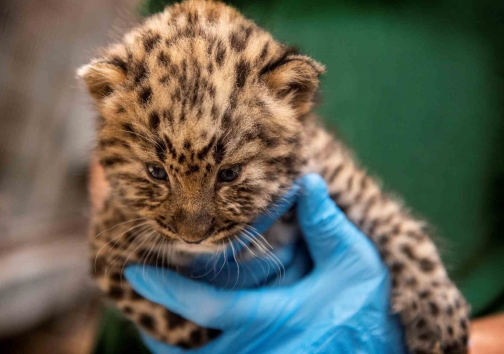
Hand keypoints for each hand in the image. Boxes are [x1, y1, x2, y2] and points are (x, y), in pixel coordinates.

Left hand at [124, 174, 406, 353]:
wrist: (382, 352)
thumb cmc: (368, 311)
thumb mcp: (356, 265)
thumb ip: (327, 226)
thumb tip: (305, 181)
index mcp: (274, 318)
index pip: (206, 306)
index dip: (167, 288)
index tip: (135, 273)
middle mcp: (257, 350)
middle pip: (186, 353)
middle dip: (155, 332)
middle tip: (136, 304)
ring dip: (171, 349)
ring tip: (155, 325)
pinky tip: (192, 342)